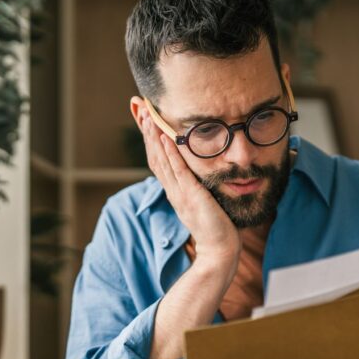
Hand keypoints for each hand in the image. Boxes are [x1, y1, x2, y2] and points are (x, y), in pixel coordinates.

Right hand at [139, 112, 240, 265]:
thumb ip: (196, 187)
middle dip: (146, 131)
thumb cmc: (216, 227)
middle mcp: (173, 190)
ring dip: (154, 137)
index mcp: (174, 191)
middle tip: (139, 108)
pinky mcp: (192, 196)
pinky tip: (167, 138)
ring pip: (162, 161)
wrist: (219, 250)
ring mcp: (180, 193)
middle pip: (154, 156)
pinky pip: (179, 172)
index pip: (157, 160)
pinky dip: (172, 154)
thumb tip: (196, 174)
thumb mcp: (202, 201)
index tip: (144, 118)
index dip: (149, 139)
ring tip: (147, 116)